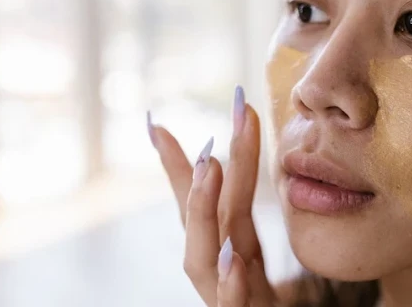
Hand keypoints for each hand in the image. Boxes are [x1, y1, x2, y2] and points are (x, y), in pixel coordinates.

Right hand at [149, 87, 276, 305]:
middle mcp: (217, 266)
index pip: (197, 198)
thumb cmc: (256, 292)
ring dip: (202, 214)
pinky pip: (232, 304)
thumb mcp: (248, 241)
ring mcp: (226, 294)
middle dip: (195, 175)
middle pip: (200, 221)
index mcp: (224, 242)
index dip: (178, 163)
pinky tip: (235, 257)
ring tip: (211, 169)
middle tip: (205, 129)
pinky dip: (229, 283)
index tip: (155, 123)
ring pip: (200, 260)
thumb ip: (230, 199)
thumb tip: (216, 154)